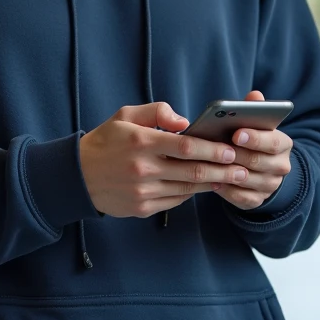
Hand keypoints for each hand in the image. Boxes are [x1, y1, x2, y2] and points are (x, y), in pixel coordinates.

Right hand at [79, 102, 248, 218]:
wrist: (77, 177)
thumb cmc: (105, 142)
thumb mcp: (125, 116)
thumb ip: (156, 111)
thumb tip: (184, 121)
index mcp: (140, 141)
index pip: (185, 146)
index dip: (211, 149)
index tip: (230, 150)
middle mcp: (143, 168)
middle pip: (191, 170)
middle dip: (222, 170)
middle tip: (242, 169)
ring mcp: (142, 191)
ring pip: (186, 188)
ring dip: (211, 183)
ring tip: (230, 179)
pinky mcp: (141, 208)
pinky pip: (175, 200)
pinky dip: (191, 193)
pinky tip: (203, 186)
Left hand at [215, 90, 293, 210]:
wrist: (263, 170)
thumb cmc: (253, 140)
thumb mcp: (257, 124)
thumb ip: (255, 110)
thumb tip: (254, 96)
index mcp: (283, 144)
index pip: (273, 142)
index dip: (255, 138)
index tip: (236, 133)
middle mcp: (281, 166)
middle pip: (258, 162)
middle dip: (236, 155)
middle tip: (216, 149)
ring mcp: (270, 185)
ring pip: (248, 181)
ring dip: (228, 173)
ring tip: (209, 164)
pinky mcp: (258, 200)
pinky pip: (242, 198)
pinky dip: (227, 191)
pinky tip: (213, 182)